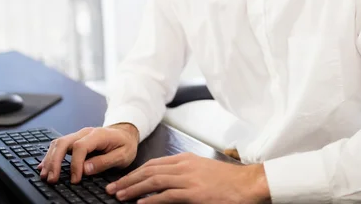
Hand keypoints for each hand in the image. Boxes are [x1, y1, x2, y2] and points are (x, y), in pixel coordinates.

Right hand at [38, 123, 138, 183]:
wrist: (126, 133)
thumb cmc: (125, 144)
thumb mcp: (123, 155)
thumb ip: (104, 162)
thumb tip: (85, 170)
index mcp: (98, 135)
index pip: (80, 147)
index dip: (75, 164)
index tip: (75, 180)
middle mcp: (85, 133)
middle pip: (63, 143)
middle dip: (55, 161)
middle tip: (52, 179)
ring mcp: (78, 135)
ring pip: (58, 143)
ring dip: (50, 159)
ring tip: (46, 175)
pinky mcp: (75, 140)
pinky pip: (59, 145)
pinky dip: (50, 156)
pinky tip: (44, 166)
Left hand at [105, 152, 270, 203]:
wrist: (247, 184)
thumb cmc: (227, 181)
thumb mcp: (201, 171)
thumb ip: (183, 173)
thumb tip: (163, 184)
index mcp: (185, 159)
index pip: (153, 163)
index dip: (135, 172)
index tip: (123, 180)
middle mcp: (184, 166)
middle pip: (149, 170)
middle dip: (128, 180)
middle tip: (113, 188)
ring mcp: (188, 179)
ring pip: (154, 181)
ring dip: (134, 189)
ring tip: (120, 196)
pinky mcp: (194, 193)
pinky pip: (167, 195)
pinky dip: (152, 200)